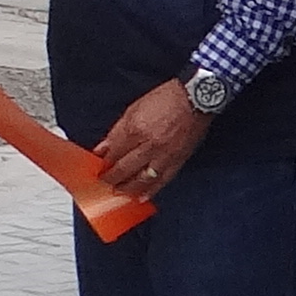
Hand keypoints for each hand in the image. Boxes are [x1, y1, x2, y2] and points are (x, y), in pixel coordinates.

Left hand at [94, 78, 207, 200]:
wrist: (196, 98)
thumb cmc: (168, 98)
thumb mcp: (135, 108)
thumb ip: (118, 130)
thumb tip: (103, 146)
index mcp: (136, 129)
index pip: (113, 153)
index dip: (104, 162)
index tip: (99, 167)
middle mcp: (149, 145)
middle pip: (124, 169)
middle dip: (112, 178)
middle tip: (105, 182)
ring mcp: (164, 155)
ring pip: (141, 179)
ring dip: (127, 188)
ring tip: (119, 191)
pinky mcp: (178, 161)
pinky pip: (162, 180)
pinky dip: (151, 191)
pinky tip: (141, 197)